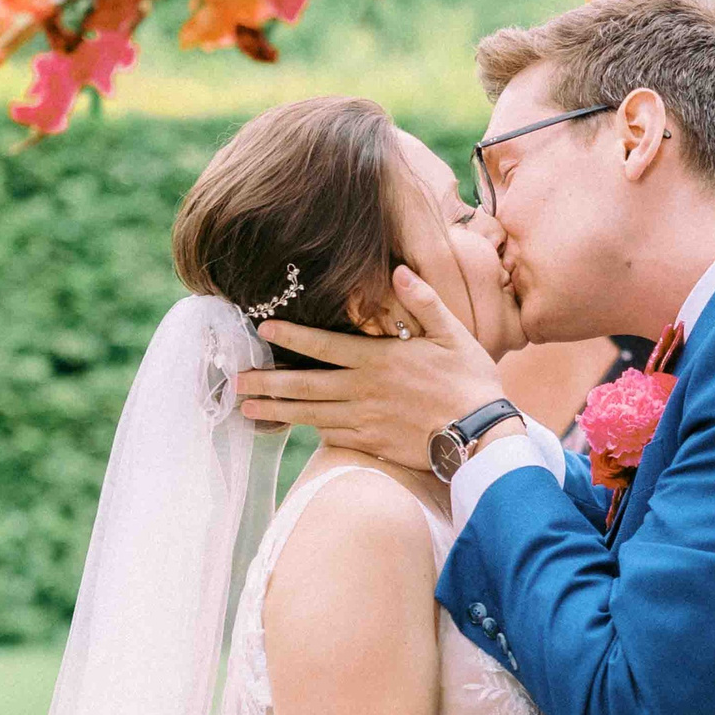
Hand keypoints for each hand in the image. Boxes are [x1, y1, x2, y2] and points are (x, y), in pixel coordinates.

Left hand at [235, 267, 507, 472]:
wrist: (480, 435)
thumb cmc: (469, 381)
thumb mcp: (452, 333)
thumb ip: (423, 301)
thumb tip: (399, 270)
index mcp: (378, 359)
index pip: (324, 345)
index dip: (290, 336)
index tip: (263, 329)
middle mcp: (363, 390)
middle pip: (304, 385)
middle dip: (266, 383)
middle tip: (235, 382)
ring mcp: (364, 421)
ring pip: (310, 415)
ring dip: (276, 411)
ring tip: (245, 409)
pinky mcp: (372, 445)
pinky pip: (333, 437)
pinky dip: (311, 431)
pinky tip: (294, 428)